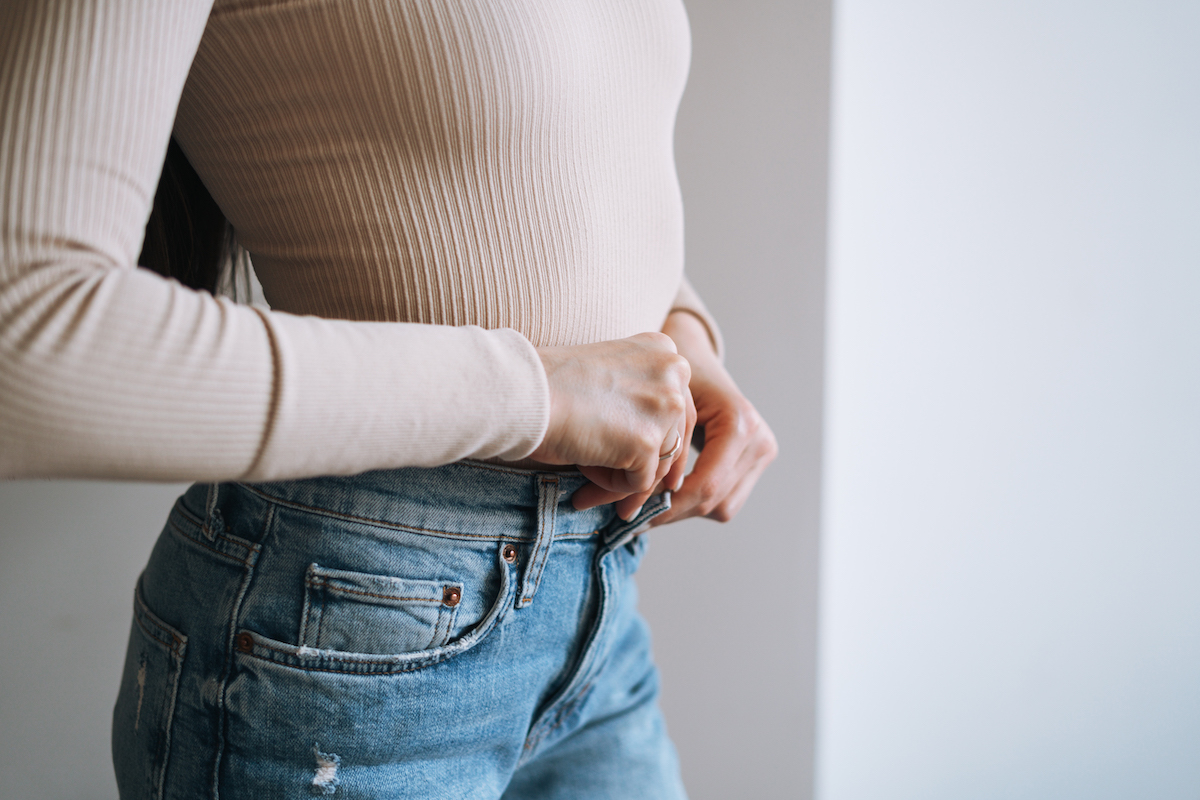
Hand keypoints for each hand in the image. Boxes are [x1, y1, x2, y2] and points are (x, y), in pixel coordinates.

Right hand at [530, 333, 694, 519]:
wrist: (522, 393)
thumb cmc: (548, 386)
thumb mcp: (608, 376)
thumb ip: (639, 397)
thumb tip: (659, 449)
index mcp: (663, 350)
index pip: (675, 407)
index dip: (652, 439)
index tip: (630, 458)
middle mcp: (674, 371)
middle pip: (673, 438)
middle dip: (642, 468)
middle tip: (618, 491)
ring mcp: (665, 405)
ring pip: (659, 465)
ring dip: (622, 481)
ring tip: (587, 488)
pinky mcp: (649, 441)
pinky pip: (639, 483)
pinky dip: (611, 488)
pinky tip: (582, 480)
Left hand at [650, 312, 776, 524]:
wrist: (694, 354)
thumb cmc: (671, 373)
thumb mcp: (663, 406)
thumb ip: (657, 451)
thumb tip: (632, 500)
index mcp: (739, 424)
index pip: (706, 485)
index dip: (668, 508)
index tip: (631, 517)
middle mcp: (760, 441)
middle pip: (715, 501)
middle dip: (672, 513)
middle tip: (634, 518)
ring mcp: (763, 452)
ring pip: (722, 508)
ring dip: (684, 511)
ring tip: (648, 509)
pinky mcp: (758, 461)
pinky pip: (727, 499)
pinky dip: (696, 502)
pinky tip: (668, 496)